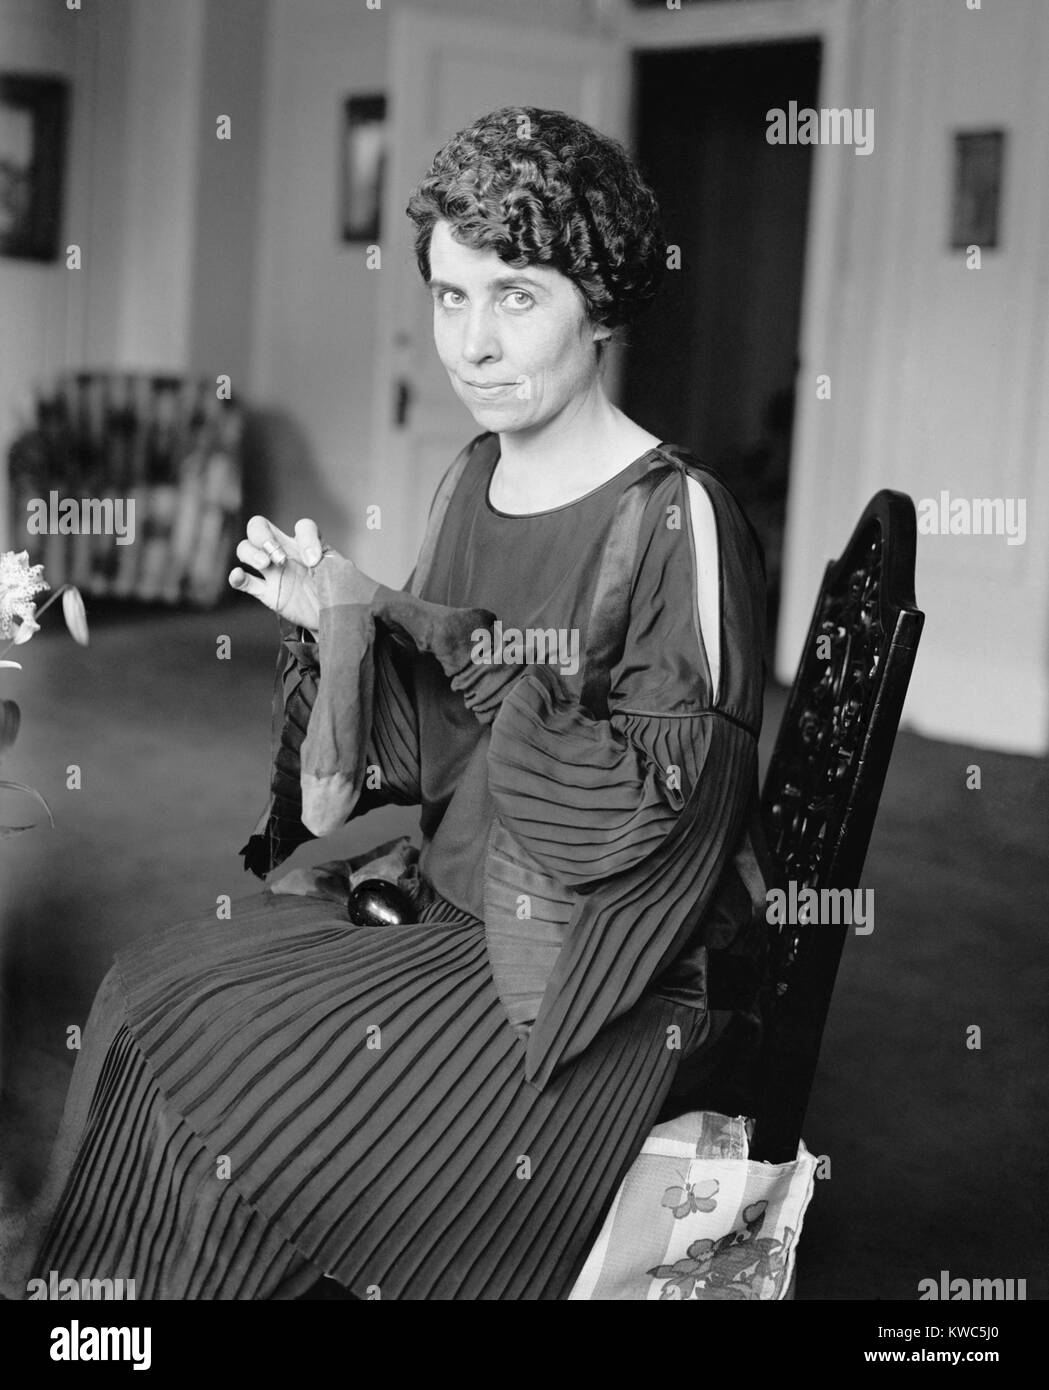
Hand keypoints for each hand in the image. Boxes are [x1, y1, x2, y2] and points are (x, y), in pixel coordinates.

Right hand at [229, 516, 331, 632]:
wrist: (330, 620)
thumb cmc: (335, 594)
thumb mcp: (339, 576)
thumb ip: (330, 563)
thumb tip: (312, 559)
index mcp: (307, 547)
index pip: (303, 527)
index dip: (306, 537)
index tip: (314, 561)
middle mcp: (286, 553)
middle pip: (258, 526)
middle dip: (262, 536)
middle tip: (278, 557)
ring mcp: (272, 572)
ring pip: (245, 549)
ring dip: (251, 553)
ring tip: (266, 566)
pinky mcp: (265, 592)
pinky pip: (243, 581)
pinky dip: (236, 576)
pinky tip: (238, 576)